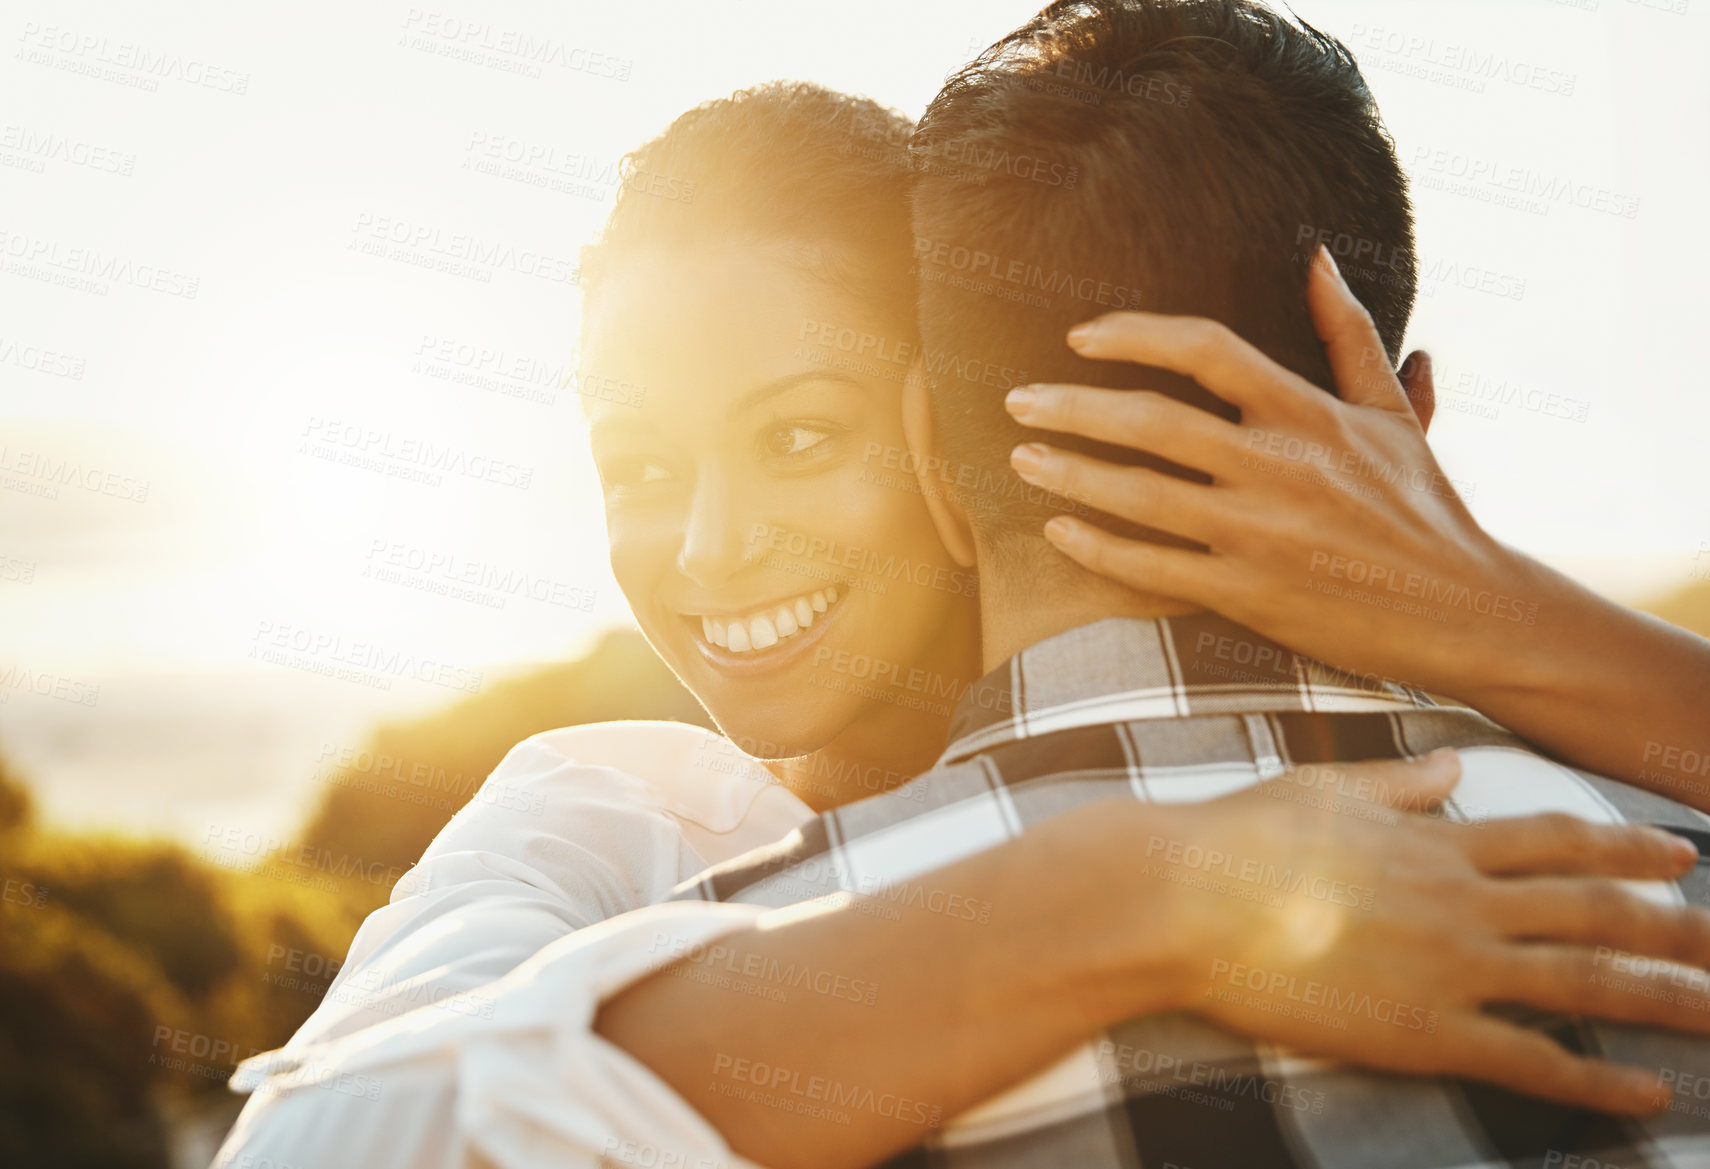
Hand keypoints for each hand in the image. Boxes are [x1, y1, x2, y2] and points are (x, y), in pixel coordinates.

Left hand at [1001, 245, 1530, 698]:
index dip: (1134, 336)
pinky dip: (1099, 548)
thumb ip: (1348, 333)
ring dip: (1070, 473)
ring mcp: (1260, 533)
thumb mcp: (1392, 412)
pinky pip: (1153, 569)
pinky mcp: (1248, 595)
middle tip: (1017, 400)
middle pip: (1151, 422)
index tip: (1080, 337)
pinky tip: (1059, 531)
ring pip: (1140, 495)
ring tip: (1021, 457)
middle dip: (1072, 407)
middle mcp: (1279, 467)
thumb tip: (1317, 259)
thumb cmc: (1423, 506)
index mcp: (1309, 412)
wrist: (1463, 609)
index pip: (1205, 350)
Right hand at [1133, 749, 1709, 1113]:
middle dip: (1678, 923)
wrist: (1185, 898)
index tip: (1680, 849)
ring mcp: (1450, 966)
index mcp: (1434, 842)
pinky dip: (1596, 1080)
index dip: (1625, 844)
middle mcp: (1461, 900)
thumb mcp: (1322, 790)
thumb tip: (1455, 764)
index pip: (1556, 839)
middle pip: (1596, 910)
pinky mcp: (1424, 1030)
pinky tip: (1648, 1091)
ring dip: (1668, 996)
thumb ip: (1397, 785)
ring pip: (1586, 980)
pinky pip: (1530, 1060)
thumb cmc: (1238, 839)